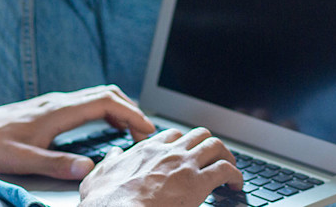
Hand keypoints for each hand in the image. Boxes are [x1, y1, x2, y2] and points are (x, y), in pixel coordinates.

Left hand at [0, 85, 155, 178]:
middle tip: (146, 133)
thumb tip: (88, 168)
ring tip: (132, 131)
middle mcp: (59, 102)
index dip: (132, 114)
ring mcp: (54, 103)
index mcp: (58, 111)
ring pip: (97, 96)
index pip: (106, 102)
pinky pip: (86, 103)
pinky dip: (105, 111)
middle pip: (107, 94)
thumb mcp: (23, 160)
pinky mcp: (49, 109)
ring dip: (119, 110)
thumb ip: (56, 164)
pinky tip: (105, 128)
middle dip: (132, 110)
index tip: (148, 130)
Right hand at [78, 127, 242, 206]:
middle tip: (214, 158)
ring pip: (216, 146)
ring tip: (231, 169)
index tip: (188, 152)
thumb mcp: (99, 176)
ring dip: (227, 156)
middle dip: (209, 145)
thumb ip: (108, 163)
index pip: (172, 135)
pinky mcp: (199, 183)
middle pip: (198, 135)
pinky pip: (226, 170)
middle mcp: (169, 152)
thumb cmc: (107, 201)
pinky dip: (236, 176)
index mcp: (146, 150)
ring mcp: (185, 165)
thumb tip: (113, 155)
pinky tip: (236, 185)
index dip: (183, 143)